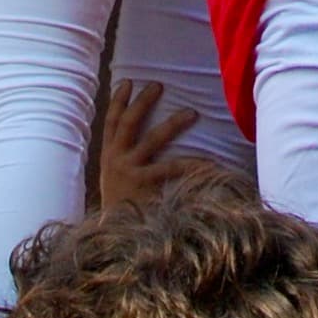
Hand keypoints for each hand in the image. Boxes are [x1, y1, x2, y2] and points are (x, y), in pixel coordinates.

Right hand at [98, 76, 207, 206]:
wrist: (111, 235)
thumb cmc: (120, 207)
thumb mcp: (113, 181)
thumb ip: (124, 162)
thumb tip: (141, 145)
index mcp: (108, 156)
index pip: (111, 122)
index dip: (118, 101)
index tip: (127, 81)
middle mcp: (115, 159)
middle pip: (128, 122)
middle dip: (143, 102)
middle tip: (158, 85)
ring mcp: (130, 170)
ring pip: (153, 139)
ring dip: (173, 123)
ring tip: (191, 112)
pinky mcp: (145, 183)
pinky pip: (172, 168)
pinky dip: (193, 164)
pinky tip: (210, 161)